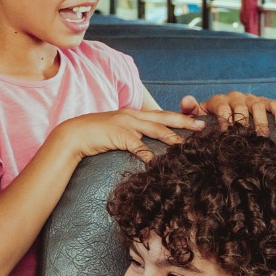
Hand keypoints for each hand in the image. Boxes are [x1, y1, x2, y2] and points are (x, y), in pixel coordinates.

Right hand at [54, 105, 201, 164]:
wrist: (73, 134)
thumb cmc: (94, 135)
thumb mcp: (117, 131)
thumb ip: (132, 135)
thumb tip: (146, 147)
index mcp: (134, 114)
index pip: (161, 114)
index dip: (179, 117)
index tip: (195, 121)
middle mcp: (132, 115)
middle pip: (164, 117)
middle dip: (184, 121)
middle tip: (202, 126)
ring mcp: (126, 122)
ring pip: (155, 129)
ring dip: (173, 137)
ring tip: (188, 144)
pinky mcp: (118, 134)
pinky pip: (138, 145)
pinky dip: (149, 153)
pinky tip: (159, 161)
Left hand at [181, 90, 275, 136]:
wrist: (223, 114)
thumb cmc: (210, 119)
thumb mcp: (198, 116)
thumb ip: (190, 110)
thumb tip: (186, 101)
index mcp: (219, 100)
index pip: (222, 108)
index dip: (224, 121)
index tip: (225, 135)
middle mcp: (235, 97)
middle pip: (240, 107)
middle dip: (242, 123)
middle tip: (244, 139)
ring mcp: (250, 99)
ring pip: (257, 106)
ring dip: (260, 122)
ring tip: (262, 138)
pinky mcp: (264, 102)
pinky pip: (273, 104)